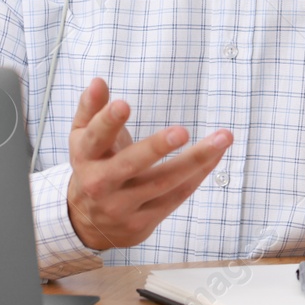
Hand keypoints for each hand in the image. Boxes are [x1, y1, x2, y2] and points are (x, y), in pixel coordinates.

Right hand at [65, 78, 232, 249]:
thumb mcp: (82, 137)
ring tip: (222, 138)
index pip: (95, 138)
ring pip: (163, 182)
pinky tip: (215, 155)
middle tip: (181, 132)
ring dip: (195, 160)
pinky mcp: (143, 221)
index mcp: (85, 157)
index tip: (124, 104)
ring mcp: (122, 206)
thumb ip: (91, 108)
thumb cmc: (93, 166)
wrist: (89, 222)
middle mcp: (100, 183)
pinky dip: (198, 174)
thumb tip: (98, 81)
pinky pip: (176, 196)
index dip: (108, 122)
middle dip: (156, 148)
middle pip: (129, 165)